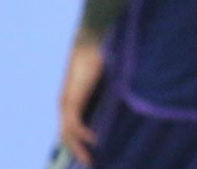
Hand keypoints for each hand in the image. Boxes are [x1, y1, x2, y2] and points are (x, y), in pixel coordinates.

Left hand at [57, 38, 104, 165]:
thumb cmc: (102, 52)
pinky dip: (83, 137)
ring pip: (68, 134)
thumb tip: (130, 93)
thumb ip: (111, 87)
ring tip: (91, 161)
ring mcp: (67, 103)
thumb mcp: (106, 76)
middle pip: (66, 134)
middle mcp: (66, 103)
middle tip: (90, 163)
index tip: (91, 151)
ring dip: (79, 149)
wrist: (91, 39)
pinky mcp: (72, 100)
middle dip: (77, 150)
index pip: (71, 125)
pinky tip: (96, 142)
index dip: (78, 140)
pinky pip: (75, 126)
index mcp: (72, 97)